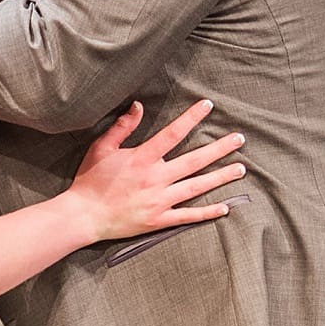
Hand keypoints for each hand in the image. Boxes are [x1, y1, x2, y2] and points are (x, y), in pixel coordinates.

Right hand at [68, 98, 244, 244]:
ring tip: (241, 169)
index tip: (207, 106)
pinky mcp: (159, 220)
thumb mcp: (102, 147)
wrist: (84, 216)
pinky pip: (188, 216)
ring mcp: (160, 201)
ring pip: (197, 186)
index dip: (191, 118)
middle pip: (195, 160)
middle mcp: (156, 179)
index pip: (173, 134)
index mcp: (143, 158)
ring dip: (221, 177)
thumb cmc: (91, 180)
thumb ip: (123, 127)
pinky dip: (207, 212)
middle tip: (239, 139)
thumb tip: (139, 105)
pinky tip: (225, 206)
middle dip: (219, 149)